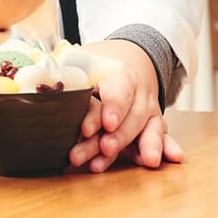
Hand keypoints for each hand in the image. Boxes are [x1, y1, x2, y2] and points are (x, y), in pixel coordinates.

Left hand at [69, 40, 184, 171]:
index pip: (116, 91)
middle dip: (120, 135)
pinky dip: (168, 145)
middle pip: (129, 116)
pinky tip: (173, 157)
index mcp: (118, 73)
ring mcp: (148, 107)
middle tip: (106, 149)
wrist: (131, 56)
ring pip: (148, 126)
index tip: (105, 124)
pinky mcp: (153, 121)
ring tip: (146, 161)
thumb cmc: (99, 61)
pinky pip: (162, 133)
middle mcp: (137, 91)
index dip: (112, 108)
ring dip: (147, 145)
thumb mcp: (83, 59)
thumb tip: (43, 84)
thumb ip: (68, 73)